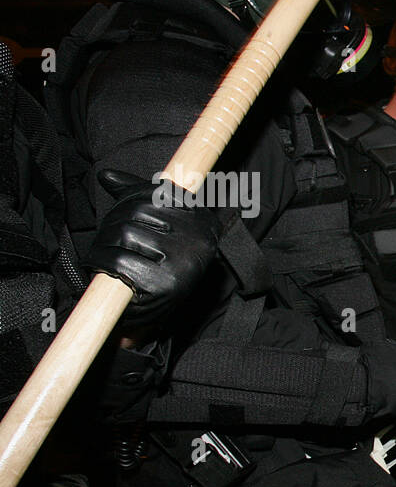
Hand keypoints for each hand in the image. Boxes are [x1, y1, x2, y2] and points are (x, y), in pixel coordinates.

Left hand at [88, 169, 221, 330]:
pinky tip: (104, 270)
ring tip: (105, 257)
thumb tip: (107, 176)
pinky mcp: (165, 286)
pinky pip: (120, 263)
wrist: (164, 311)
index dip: (132, 198)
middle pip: (136, 212)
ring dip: (103, 245)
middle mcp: (199, 239)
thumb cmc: (159, 262)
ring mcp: (183, 263)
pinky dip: (103, 264)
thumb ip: (137, 197)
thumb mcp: (158, 226)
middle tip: (107, 242)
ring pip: (124, 234)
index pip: (158, 192)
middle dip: (112, 225)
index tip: (124, 213)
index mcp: (202, 220)